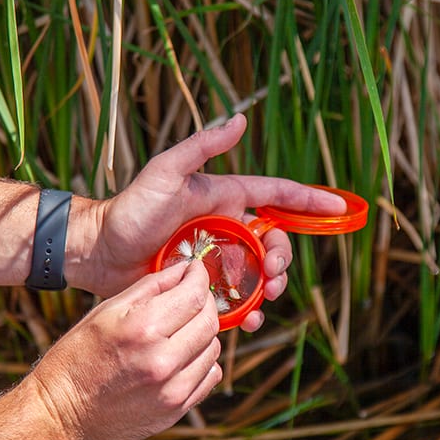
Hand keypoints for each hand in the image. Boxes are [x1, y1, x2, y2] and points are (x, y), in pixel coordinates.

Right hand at [31, 260, 220, 439]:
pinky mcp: (175, 410)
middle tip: (192, 296)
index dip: (200, 277)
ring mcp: (172, 389)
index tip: (196, 271)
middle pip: (210, 321)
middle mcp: (163, 360)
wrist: (61, 412)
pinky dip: (202, 361)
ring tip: (182, 327)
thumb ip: (151, 286)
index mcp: (144, 328)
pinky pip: (209, 377)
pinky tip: (182, 355)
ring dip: (203, 332)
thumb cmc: (79, 354)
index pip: (194, 295)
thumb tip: (183, 270)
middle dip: (205, 302)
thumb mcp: (107, 310)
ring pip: (213, 348)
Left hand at [66, 114, 345, 330]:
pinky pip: (234, 301)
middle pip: (274, 243)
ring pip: (259, 274)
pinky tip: (247, 320)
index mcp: (224, 199)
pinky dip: (246, 311)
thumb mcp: (165, 171)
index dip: (308, 200)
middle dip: (284, 258)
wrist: (100, 250)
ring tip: (266, 297)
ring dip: (272, 287)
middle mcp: (226, 229)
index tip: (339, 206)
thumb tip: (240, 119)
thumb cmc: (132, 208)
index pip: (275, 196)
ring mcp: (215, 260)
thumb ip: (202, 147)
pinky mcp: (201, 287)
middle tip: (275, 274)